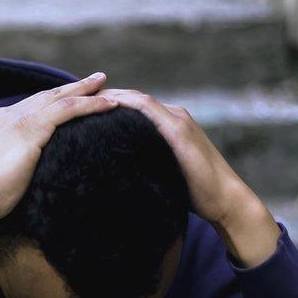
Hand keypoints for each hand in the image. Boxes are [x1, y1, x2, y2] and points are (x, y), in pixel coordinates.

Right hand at [0, 72, 119, 223]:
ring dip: (85, 89)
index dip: (49, 102)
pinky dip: (91, 104)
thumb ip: (1, 169)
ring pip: (60, 98)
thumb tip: (11, 179)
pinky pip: (69, 110)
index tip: (65, 99)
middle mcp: (7, 117)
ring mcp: (19, 120)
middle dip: (70, 88)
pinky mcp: (32, 129)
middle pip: (46, 97)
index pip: (28, 108)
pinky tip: (110, 105)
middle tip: (92, 80)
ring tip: (104, 83)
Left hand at [97, 88, 279, 266]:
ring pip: (137, 99)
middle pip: (131, 99)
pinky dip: (127, 103)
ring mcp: (178, 120)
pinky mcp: (179, 130)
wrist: (224, 201)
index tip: (80, 108)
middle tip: (73, 98)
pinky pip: (149, 109)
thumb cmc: (195, 195)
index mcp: (169, 124)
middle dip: (103, 97)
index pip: (133, 107)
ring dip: (110, 96)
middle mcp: (174, 116)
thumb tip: (118, 173)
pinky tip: (106, 105)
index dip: (107, 105)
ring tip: (82, 99)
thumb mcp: (163, 174)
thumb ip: (145, 165)